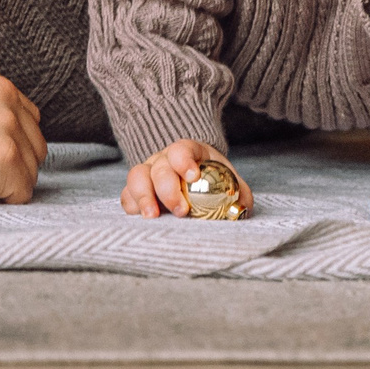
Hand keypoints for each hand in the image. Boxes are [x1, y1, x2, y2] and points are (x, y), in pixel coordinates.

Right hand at [0, 55, 44, 202]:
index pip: (22, 112)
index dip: (8, 138)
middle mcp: (3, 93)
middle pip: (32, 138)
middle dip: (14, 159)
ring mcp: (6, 127)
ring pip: (30, 165)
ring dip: (9, 181)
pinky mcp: (5, 160)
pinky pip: (23, 190)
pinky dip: (5, 199)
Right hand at [120, 139, 252, 218]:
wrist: (193, 178)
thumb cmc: (212, 180)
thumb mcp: (229, 181)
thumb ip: (239, 192)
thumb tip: (243, 207)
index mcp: (189, 152)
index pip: (182, 149)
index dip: (184, 160)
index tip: (193, 176)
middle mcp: (164, 159)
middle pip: (160, 167)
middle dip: (168, 189)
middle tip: (181, 211)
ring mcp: (148, 172)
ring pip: (136, 176)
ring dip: (143, 197)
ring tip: (152, 217)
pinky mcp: (136, 190)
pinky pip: (126, 194)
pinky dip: (131, 205)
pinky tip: (140, 218)